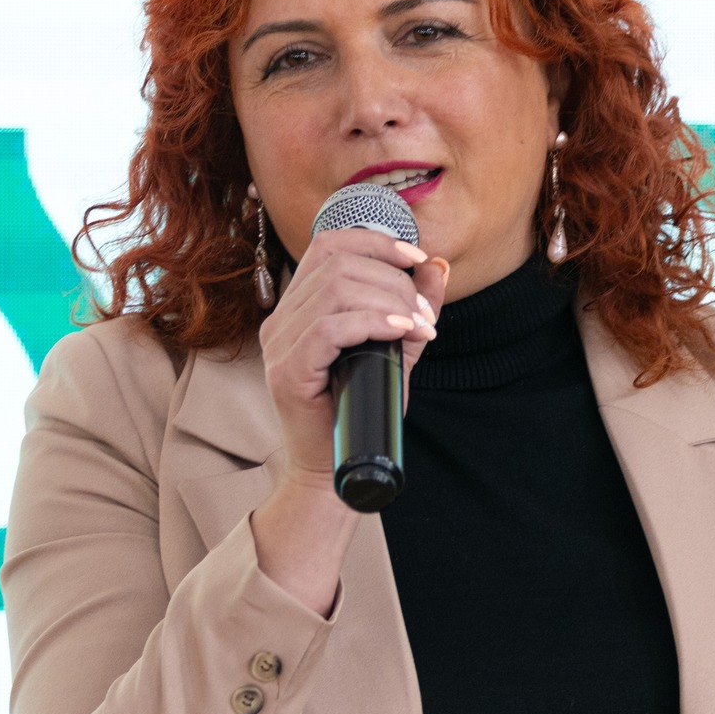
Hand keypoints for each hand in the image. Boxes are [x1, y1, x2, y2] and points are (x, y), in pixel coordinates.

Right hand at [246, 228, 447, 615]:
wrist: (335, 471)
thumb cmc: (362, 412)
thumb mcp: (395, 351)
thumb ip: (410, 309)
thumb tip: (435, 265)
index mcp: (298, 308)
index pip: (328, 245)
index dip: (375, 241)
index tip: (416, 258)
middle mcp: (281, 320)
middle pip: (336, 262)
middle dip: (392, 278)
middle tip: (424, 313)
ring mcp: (279, 345)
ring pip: (334, 289)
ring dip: (389, 300)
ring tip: (418, 326)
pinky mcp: (287, 371)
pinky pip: (329, 327)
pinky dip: (373, 323)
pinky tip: (402, 333)